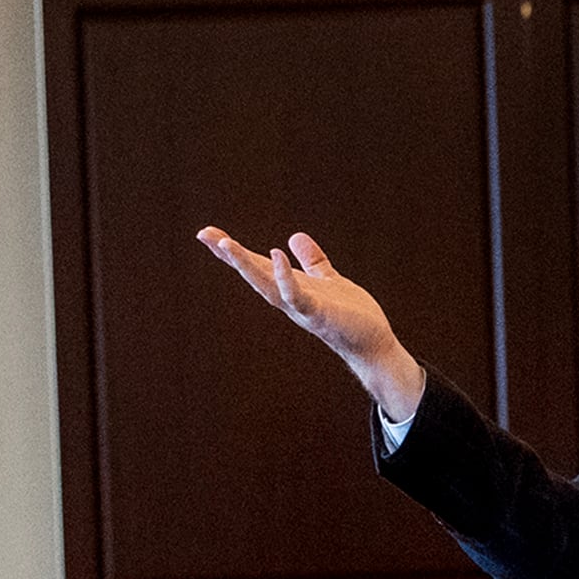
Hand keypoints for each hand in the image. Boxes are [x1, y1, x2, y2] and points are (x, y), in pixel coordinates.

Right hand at [195, 226, 428, 424]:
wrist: (374, 345)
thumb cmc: (351, 316)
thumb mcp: (328, 279)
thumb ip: (312, 260)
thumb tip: (294, 237)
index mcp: (290, 288)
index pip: (257, 266)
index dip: (234, 252)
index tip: (208, 234)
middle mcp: (289, 299)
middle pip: (254, 274)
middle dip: (229, 256)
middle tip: (204, 235)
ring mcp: (301, 308)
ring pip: (267, 285)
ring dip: (246, 266)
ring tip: (226, 243)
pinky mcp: (319, 313)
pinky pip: (297, 294)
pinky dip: (284, 276)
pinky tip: (276, 253)